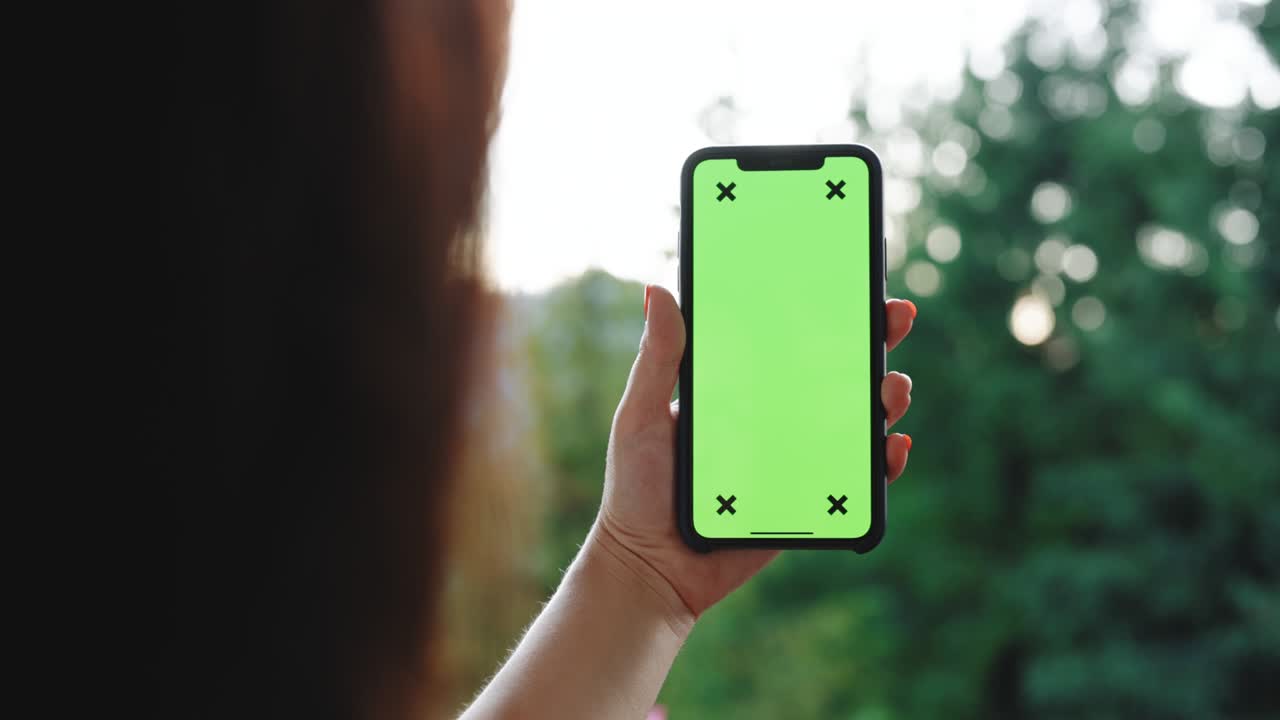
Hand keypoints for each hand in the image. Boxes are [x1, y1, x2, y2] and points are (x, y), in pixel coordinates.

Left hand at [589, 285, 916, 635]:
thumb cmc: (636, 490)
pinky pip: (857, 480)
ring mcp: (794, 459)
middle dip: (873, 343)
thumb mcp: (641, 415)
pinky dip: (883, 463)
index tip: (854, 284)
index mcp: (738, 390)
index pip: (789, 341)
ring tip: (892, 390)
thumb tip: (656, 290)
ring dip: (886, 399)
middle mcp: (772, 418)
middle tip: (894, 319)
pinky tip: (893, 446)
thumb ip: (657, 359)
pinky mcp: (808, 502)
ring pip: (855, 422)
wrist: (651, 569)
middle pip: (834, 373)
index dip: (826, 312)